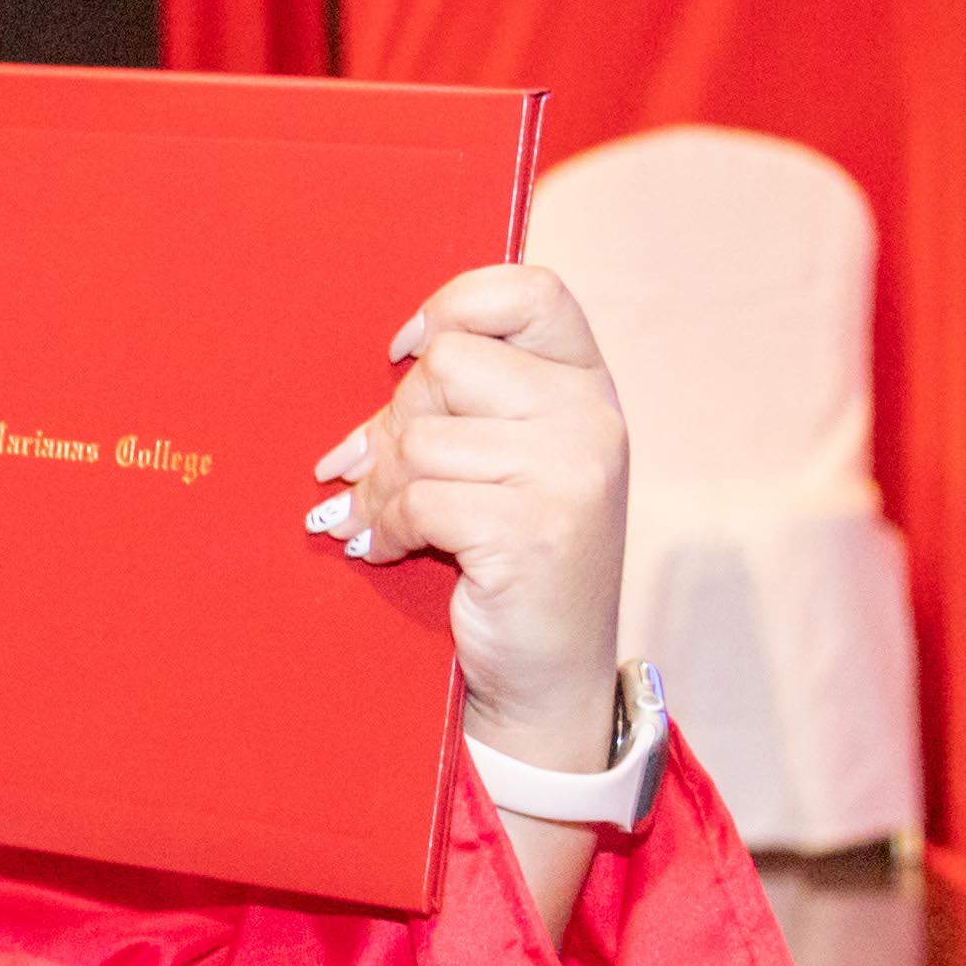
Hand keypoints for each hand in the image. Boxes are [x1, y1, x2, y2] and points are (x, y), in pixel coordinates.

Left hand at [310, 262, 627, 770]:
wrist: (547, 673)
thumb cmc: (509, 556)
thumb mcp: (502, 460)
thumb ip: (465, 399)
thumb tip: (392, 357)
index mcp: (585, 385)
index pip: (528, 292)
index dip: (453, 306)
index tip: (406, 352)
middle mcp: (590, 418)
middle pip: (446, 366)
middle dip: (391, 424)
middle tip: (375, 475)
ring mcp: (569, 473)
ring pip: (420, 437)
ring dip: (379, 487)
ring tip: (381, 520)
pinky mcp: (534, 529)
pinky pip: (418, 499)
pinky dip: (386, 527)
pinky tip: (389, 547)